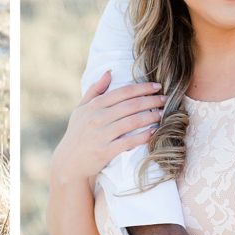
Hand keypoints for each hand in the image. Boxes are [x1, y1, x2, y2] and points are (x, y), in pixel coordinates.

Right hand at [51, 71, 165, 183]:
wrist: (69, 162)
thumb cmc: (77, 134)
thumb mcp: (81, 109)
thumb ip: (95, 90)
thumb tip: (109, 72)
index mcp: (93, 106)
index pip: (122, 92)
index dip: (141, 88)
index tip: (157, 86)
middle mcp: (97, 118)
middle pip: (130, 105)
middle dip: (150, 100)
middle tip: (165, 99)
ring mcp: (101, 135)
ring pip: (131, 122)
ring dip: (149, 117)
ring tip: (162, 114)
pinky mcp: (105, 151)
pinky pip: (128, 141)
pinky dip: (142, 136)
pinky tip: (153, 132)